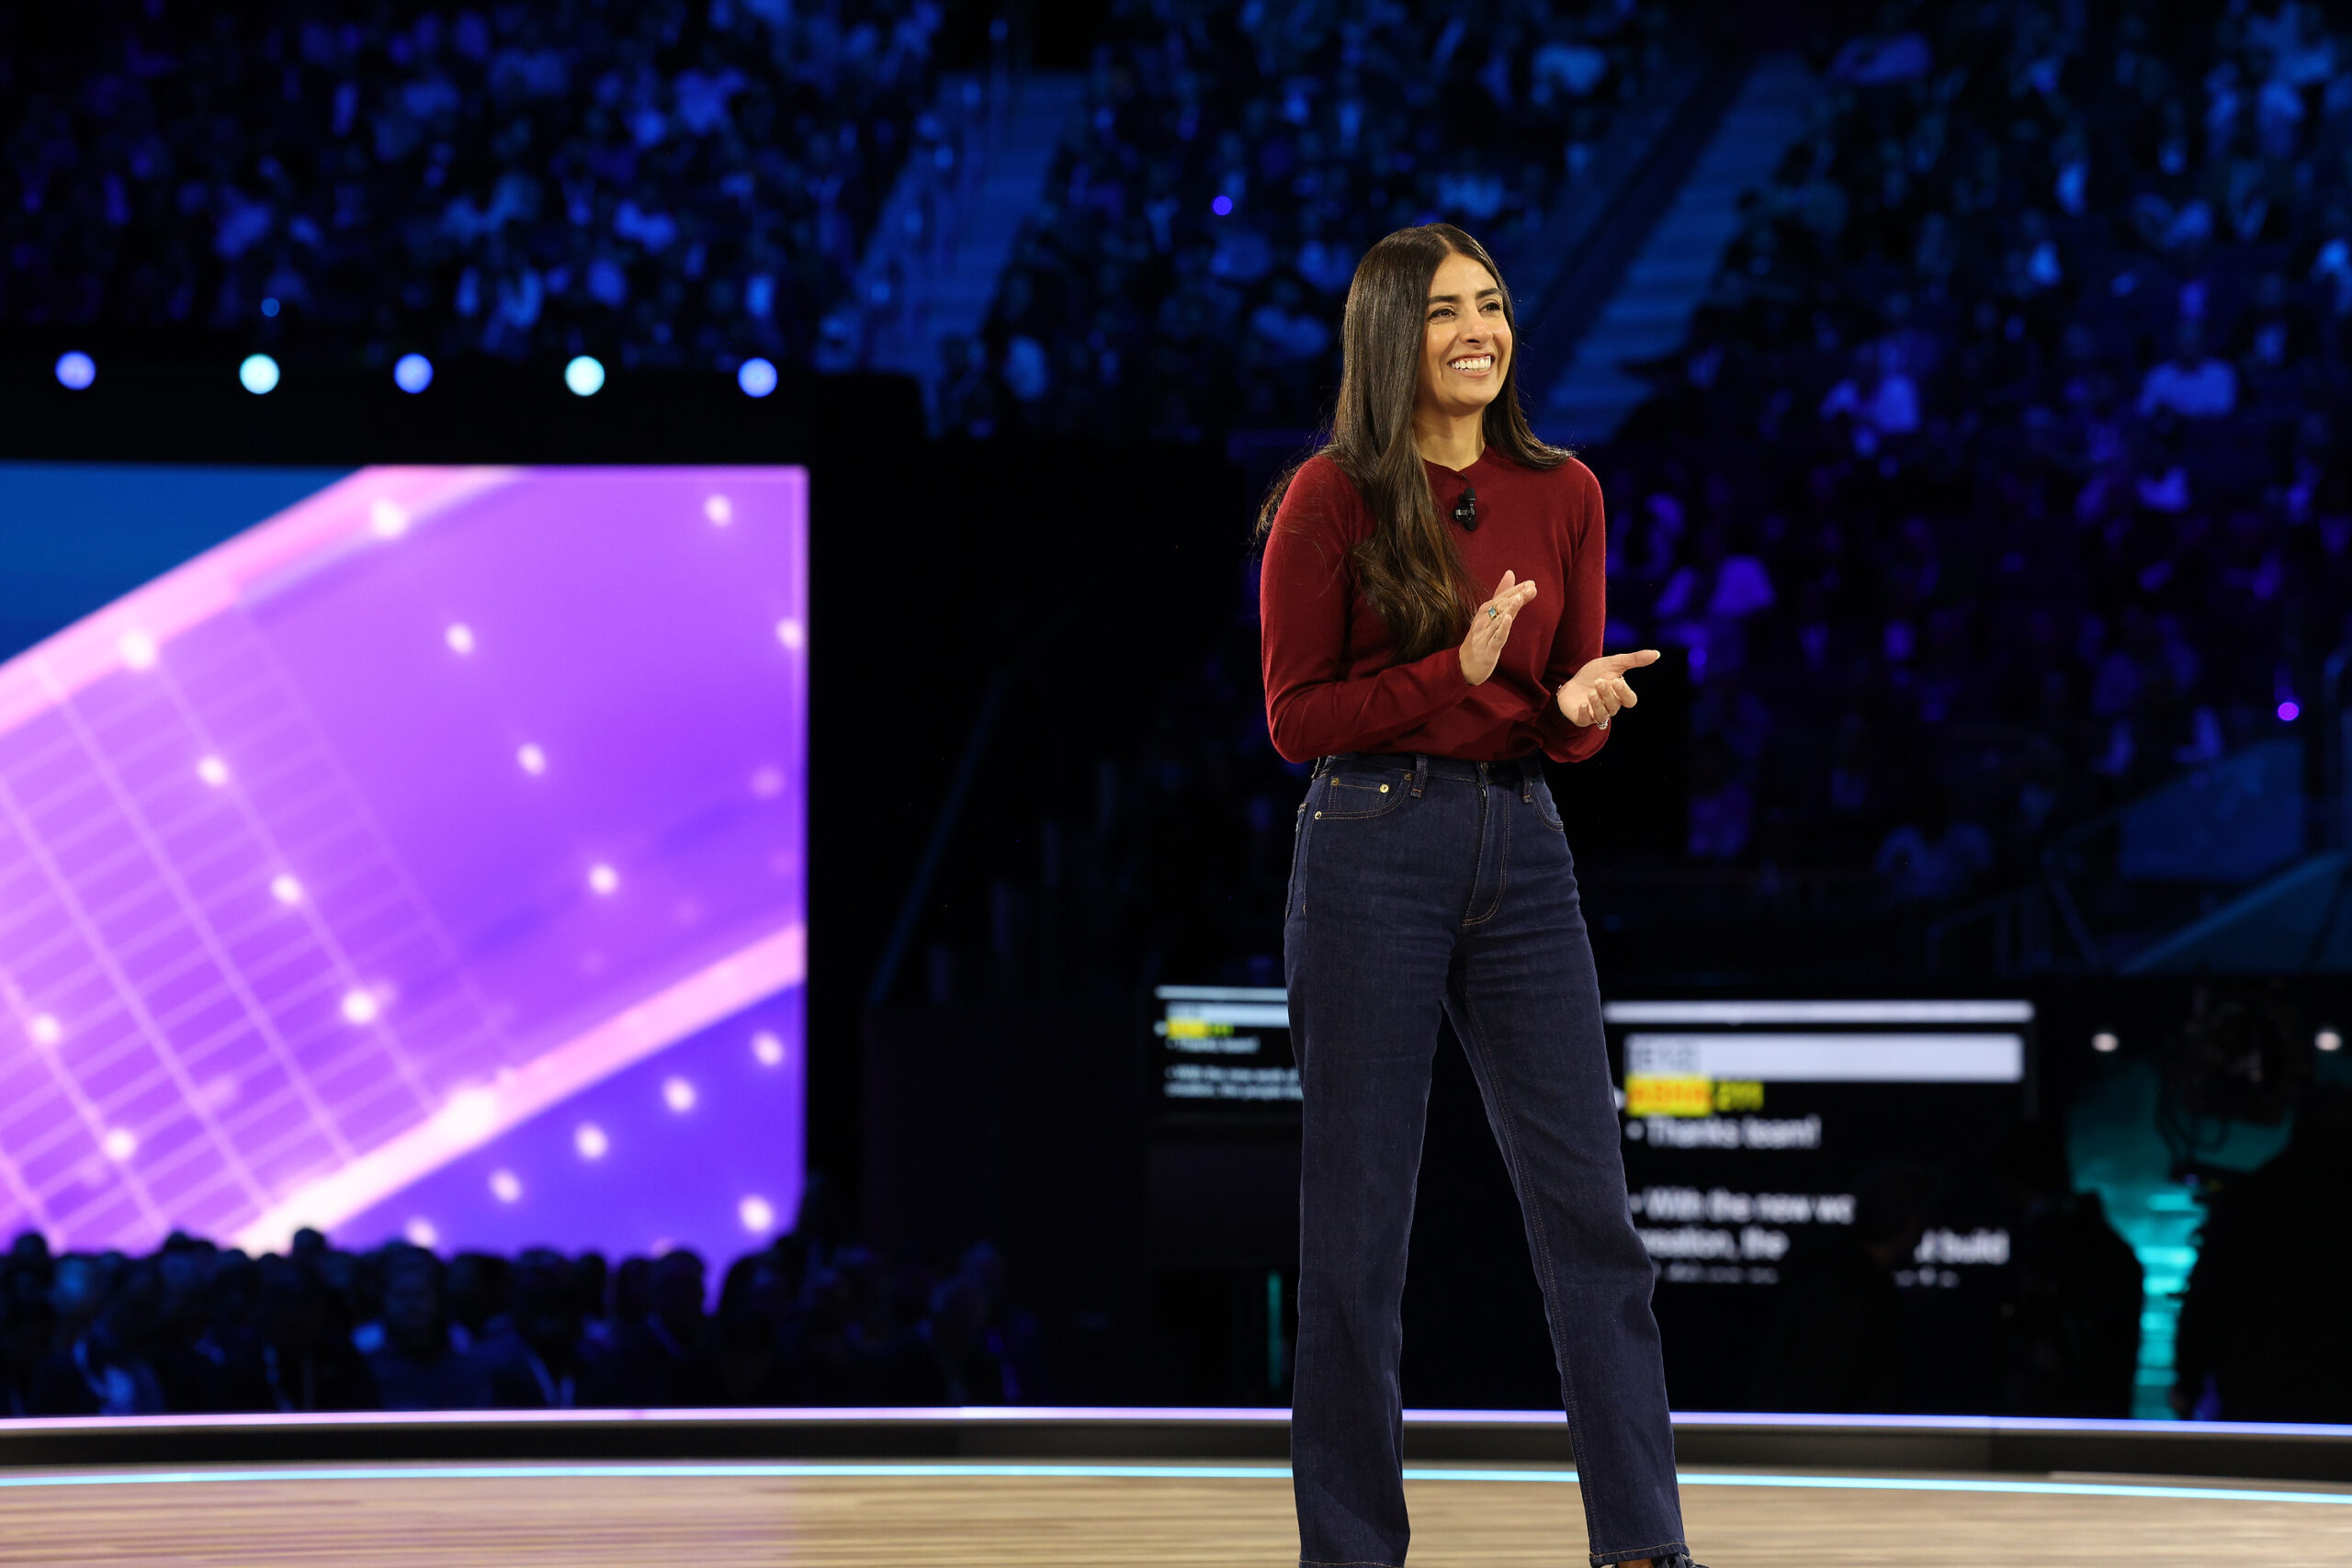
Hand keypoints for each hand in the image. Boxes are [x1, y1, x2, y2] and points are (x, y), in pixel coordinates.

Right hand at [1458, 570, 1537, 685]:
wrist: (1465, 665)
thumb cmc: (1480, 638)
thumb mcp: (1490, 615)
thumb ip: (1501, 595)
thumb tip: (1510, 573)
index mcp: (1485, 612)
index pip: (1501, 597)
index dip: (1515, 590)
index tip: (1531, 583)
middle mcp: (1483, 621)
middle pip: (1501, 606)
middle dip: (1516, 596)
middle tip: (1531, 588)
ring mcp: (1484, 635)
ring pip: (1498, 619)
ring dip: (1509, 608)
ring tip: (1520, 598)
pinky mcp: (1487, 649)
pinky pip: (1496, 638)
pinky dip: (1502, 628)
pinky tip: (1508, 619)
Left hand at [1556, 649, 1660, 727]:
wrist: (1572, 681)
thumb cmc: (1595, 674)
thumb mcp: (1613, 663)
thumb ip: (1634, 660)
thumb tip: (1656, 654)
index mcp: (1620, 696)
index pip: (1629, 700)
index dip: (1624, 693)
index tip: (1617, 681)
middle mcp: (1610, 707)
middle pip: (1615, 706)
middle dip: (1607, 694)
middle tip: (1598, 681)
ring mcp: (1596, 714)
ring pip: (1602, 715)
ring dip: (1597, 703)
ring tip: (1591, 691)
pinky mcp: (1581, 718)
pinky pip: (1585, 720)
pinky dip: (1585, 713)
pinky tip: (1583, 704)